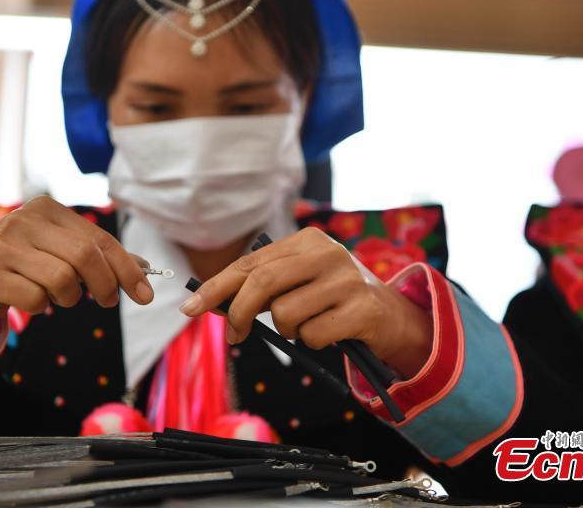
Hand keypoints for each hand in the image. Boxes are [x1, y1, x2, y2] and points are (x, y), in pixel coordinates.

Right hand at [0, 196, 153, 331]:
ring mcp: (2, 245)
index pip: (98, 238)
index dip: (127, 267)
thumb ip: (97, 256)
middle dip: (105, 284)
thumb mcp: (58, 252)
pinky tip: (30, 300)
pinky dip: (40, 307)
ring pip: (61, 279)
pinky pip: (34, 299)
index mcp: (47, 209)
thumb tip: (142, 268)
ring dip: (68, 297)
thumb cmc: (22, 266)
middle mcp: (24, 219)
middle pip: (84, 255)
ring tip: (57, 297)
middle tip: (108, 301)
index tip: (145, 294)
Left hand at [180, 227, 432, 377]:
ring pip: (286, 315)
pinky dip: (313, 342)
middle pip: (263, 284)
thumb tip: (213, 303)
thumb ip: (263, 286)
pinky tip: (330, 333)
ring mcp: (346, 280)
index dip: (216, 286)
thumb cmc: (333, 299)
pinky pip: (313, 335)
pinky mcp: (362, 309)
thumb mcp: (301, 282)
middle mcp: (327, 253)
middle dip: (240, 314)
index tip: (189, 308)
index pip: (250, 263)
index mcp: (307, 240)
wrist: (392, 315)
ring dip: (288, 331)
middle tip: (235, 336)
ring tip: (307, 326)